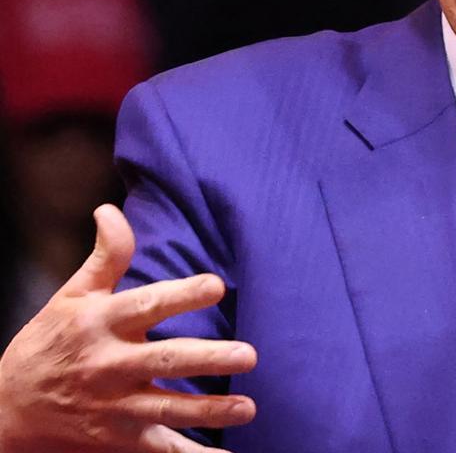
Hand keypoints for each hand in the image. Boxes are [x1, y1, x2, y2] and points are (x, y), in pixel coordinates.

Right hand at [0, 205, 257, 452]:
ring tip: (248, 407)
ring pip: (169, 409)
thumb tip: (110, 209)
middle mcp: (109, 365)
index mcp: (100, 324)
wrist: (4, 412)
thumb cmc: (49, 345)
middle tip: (248, 355)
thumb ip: (105, 257)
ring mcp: (114, 406)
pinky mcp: (118, 438)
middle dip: (208, 359)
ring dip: (210, 411)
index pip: (147, 305)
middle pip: (165, 361)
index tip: (217, 285)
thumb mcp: (70, 297)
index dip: (181, 295)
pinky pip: (161, 450)